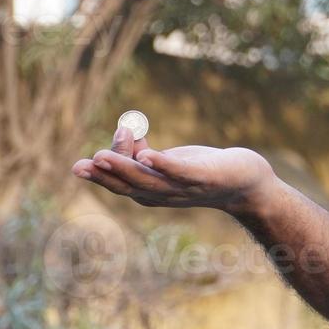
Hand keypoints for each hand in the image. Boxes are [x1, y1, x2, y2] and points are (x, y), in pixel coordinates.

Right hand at [72, 125, 274, 213]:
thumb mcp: (172, 160)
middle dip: (104, 176)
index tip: (85, 161)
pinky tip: (148, 155)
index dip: (102, 175)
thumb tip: (127, 133)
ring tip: (102, 156)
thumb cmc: (206, 171)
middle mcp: (166, 194)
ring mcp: (186, 188)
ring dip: (124, 168)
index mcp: (154, 191)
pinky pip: (181, 172)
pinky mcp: (205, 177)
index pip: (122, 184)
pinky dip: (163, 164)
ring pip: (149, 180)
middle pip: (129, 186)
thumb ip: (146, 152)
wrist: (248, 183)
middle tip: (79, 165)